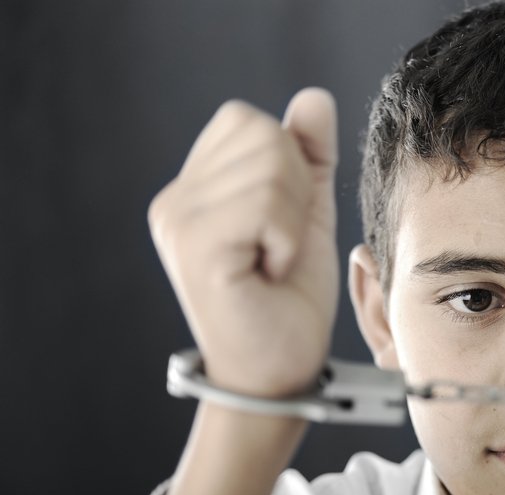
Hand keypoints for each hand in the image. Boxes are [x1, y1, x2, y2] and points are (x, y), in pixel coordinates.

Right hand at [149, 89, 338, 397]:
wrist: (279, 372)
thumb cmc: (290, 300)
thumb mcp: (306, 215)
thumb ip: (308, 156)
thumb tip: (313, 97)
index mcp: (194, 190)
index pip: (248, 121)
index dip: (287, 167)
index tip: (280, 228)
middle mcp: (175, 201)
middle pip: (262, 134)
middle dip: (295, 191)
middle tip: (280, 248)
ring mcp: (179, 221)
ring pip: (270, 164)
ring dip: (293, 219)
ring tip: (273, 262)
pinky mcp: (197, 246)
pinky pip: (267, 202)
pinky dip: (287, 238)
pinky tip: (268, 272)